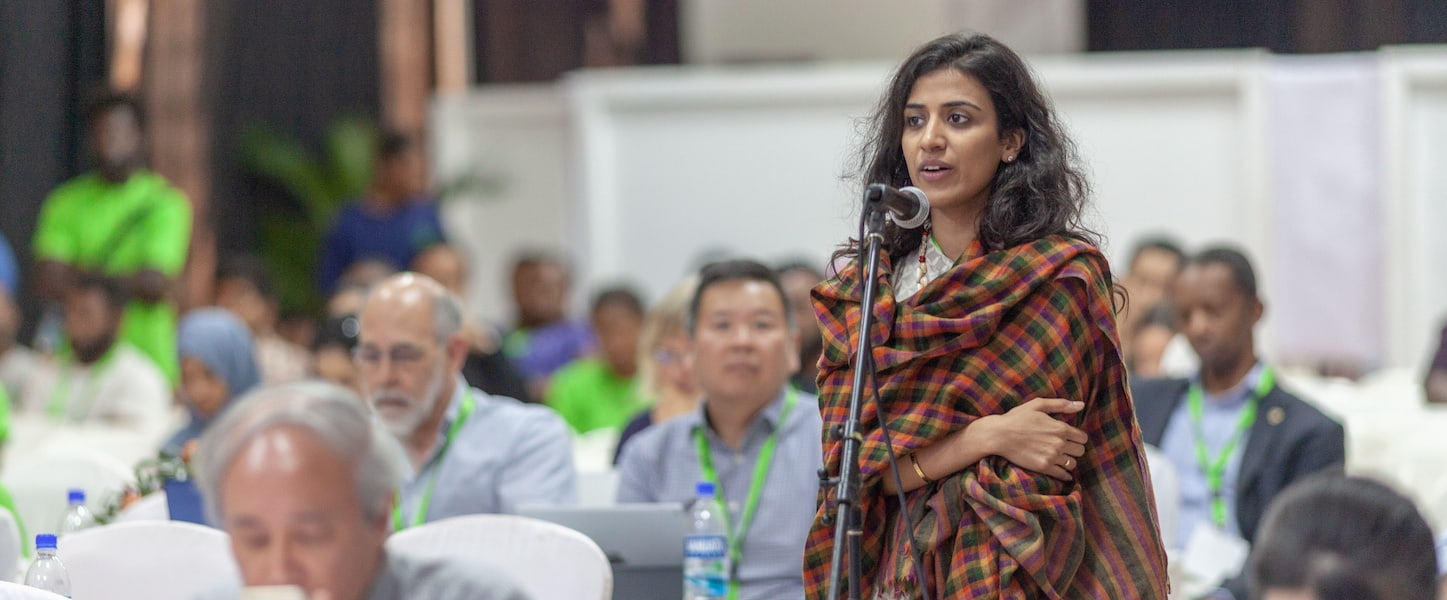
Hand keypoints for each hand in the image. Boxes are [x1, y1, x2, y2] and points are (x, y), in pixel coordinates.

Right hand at [973, 397, 1087, 480]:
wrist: (998, 435)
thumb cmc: (1017, 417)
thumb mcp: (1038, 405)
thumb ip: (1061, 404)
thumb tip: (1082, 405)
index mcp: (1060, 428)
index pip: (1083, 438)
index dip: (1078, 437)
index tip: (1071, 438)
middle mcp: (1059, 443)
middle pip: (1080, 451)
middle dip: (1074, 449)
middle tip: (1065, 447)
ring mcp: (1052, 456)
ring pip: (1072, 463)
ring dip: (1068, 460)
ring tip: (1060, 457)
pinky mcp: (1043, 467)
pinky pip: (1063, 474)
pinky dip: (1065, 474)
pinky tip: (1062, 472)